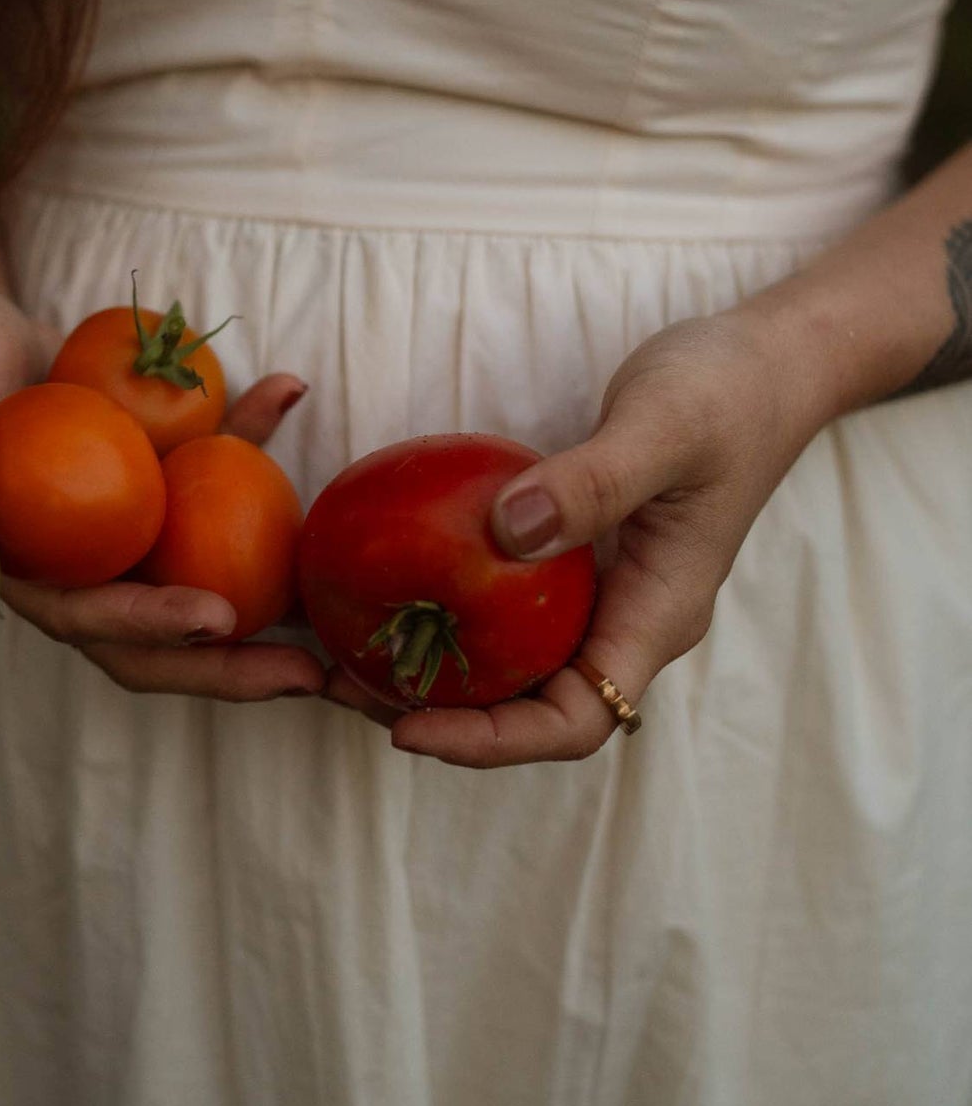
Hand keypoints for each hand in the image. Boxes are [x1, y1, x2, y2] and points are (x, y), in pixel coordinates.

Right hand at [0, 281, 321, 701]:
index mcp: (6, 563)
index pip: (77, 615)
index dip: (144, 624)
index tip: (213, 618)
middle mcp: (67, 565)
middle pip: (151, 638)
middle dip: (229, 666)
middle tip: (309, 676)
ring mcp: (114, 535)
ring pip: (196, 586)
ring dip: (271, 610)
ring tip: (344, 632)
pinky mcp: (147, 491)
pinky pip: (211, 489)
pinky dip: (249, 445)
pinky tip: (285, 389)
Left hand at [324, 305, 829, 765]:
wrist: (768, 362)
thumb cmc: (726, 392)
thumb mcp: (662, 426)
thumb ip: (593, 482)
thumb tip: (508, 534)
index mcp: (657, 616)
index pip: (575, 721)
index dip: (491, 742)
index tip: (406, 727)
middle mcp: (627, 620)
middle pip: (531, 708)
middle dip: (440, 716)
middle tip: (338, 685)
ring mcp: (603, 592)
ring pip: (516, 664)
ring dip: (436, 671)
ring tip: (343, 651)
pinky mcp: (578, 556)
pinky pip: (510, 607)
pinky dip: (449, 609)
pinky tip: (384, 583)